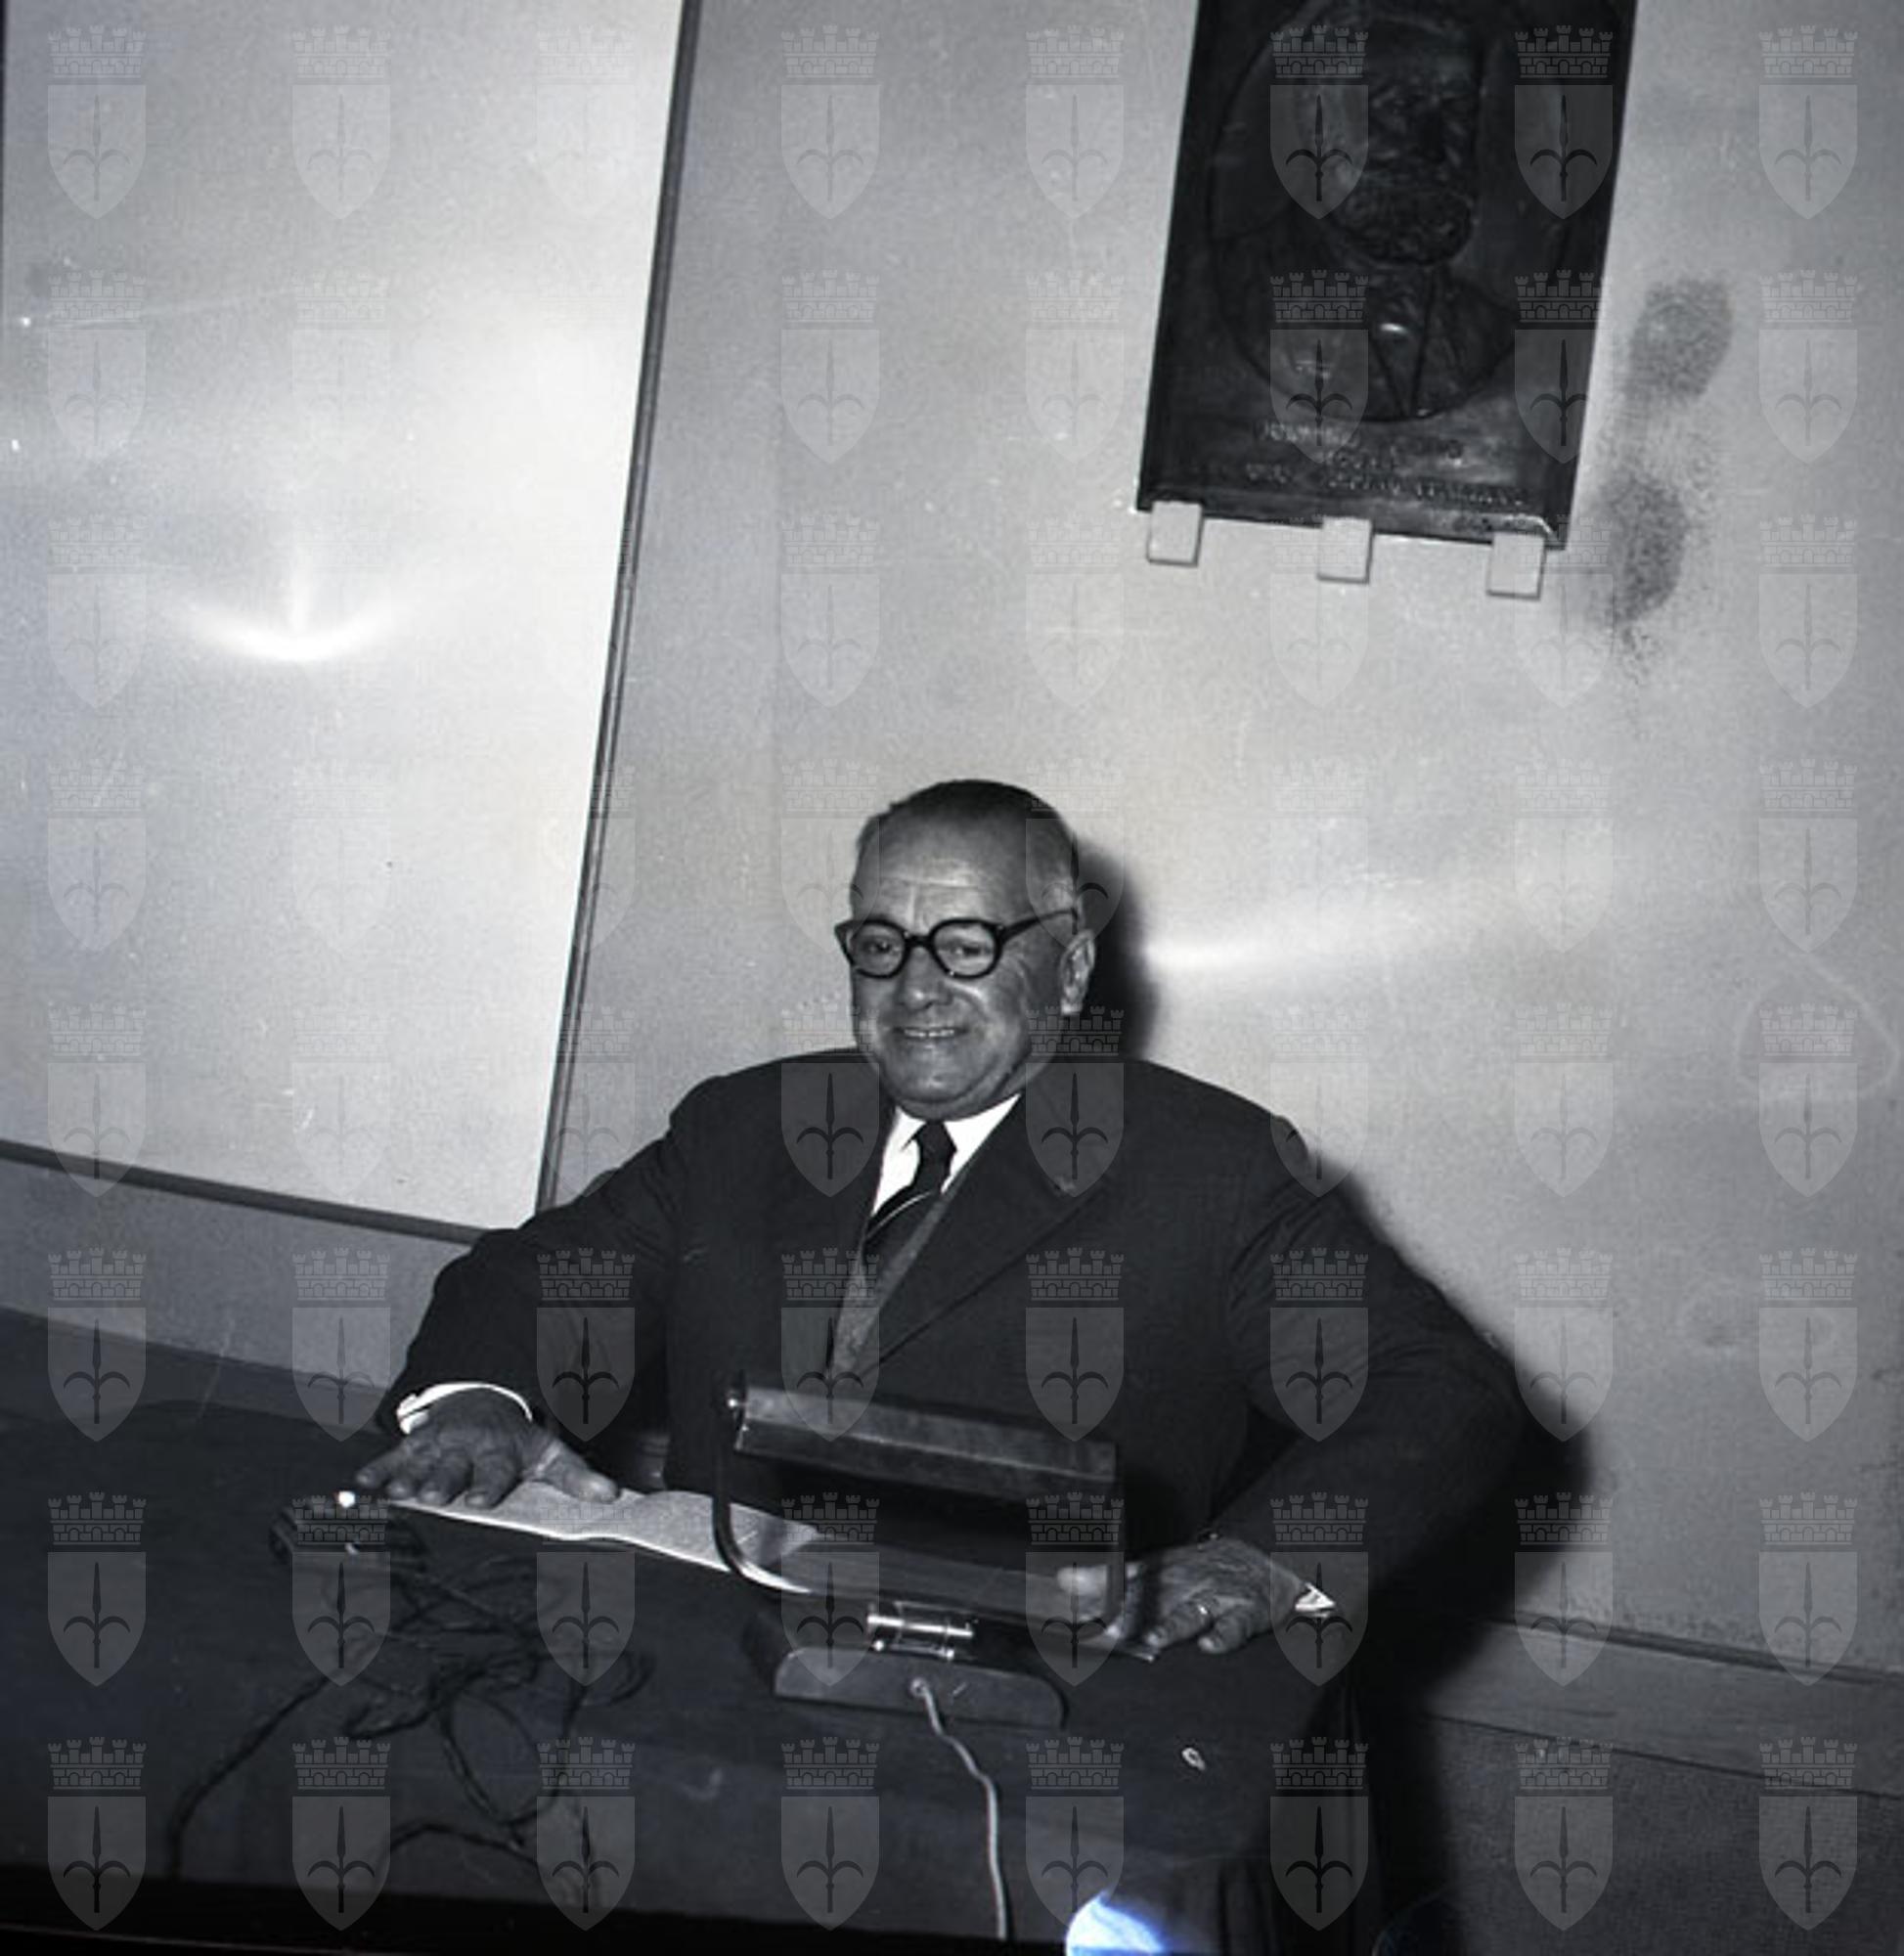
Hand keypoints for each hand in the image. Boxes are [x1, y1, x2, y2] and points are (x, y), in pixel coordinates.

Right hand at [353, 1389, 617, 1508]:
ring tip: (395, 1493)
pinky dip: (376, 1468)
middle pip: (452, 1467)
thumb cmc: (517, 1440)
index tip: (479, 1500)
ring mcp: (436, 1444)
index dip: (487, 1484)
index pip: (494, 1470)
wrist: (485, 1399)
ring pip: (420, 1461)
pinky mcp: (412, 1444)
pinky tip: (359, 1484)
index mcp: (499, 1452)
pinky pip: (392, 1455)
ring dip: (406, 1476)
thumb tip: (611, 1496)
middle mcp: (465, 1447)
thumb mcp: (549, 1452)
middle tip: (430, 1496)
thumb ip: (576, 1476)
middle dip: (441, 1481)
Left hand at [1064, 1537, 1304, 1655]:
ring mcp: (1215, 1597)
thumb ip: (1111, 1578)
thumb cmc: (1206, 1572)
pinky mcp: (1245, 1613)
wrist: (1268, 1566)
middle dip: (1123, 1614)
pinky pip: (1235, 1625)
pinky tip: (1210, 1644)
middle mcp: (1184, 1582)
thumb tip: (1063, 1580)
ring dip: (1171, 1625)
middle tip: (1098, 1632)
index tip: (1068, 1605)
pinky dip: (1224, 1634)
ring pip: (1190, 1611)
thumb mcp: (1160, 1568)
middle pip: (1150, 1599)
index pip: (1122, 1582)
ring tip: (1153, 1639)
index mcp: (1161, 1572)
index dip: (1095, 1594)